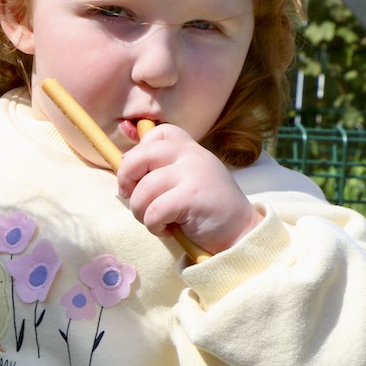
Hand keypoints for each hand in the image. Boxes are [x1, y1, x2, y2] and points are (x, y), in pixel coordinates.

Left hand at [117, 123, 260, 254]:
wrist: (241, 232)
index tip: (139, 176)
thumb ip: (163, 167)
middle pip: (137, 158)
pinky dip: (154, 226)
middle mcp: (191, 155)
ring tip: (156, 221)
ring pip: (143, 190)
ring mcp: (193, 173)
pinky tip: (167, 230)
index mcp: (189, 148)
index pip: (156, 133)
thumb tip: (123, 166)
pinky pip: (154, 211)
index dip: (137, 153)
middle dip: (126, 181)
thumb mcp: (187, 178)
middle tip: (133, 199)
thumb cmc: (206, 207)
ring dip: (141, 212)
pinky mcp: (192, 196)